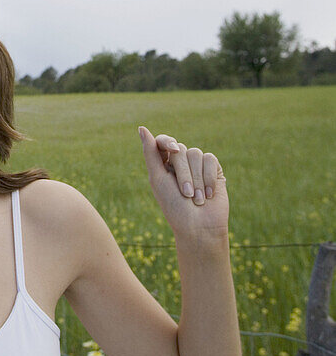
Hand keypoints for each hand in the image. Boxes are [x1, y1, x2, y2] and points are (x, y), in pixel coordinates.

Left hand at [138, 126, 228, 242]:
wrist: (199, 228)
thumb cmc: (174, 206)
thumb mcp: (158, 179)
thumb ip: (150, 153)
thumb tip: (142, 127)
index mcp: (163, 164)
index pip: (164, 141)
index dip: (168, 142)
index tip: (173, 151)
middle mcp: (180, 163)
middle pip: (181, 149)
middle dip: (183, 173)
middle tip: (186, 194)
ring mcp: (198, 166)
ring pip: (196, 153)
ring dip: (197, 180)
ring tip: (197, 199)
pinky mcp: (214, 170)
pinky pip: (210, 159)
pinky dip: (209, 178)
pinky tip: (209, 194)